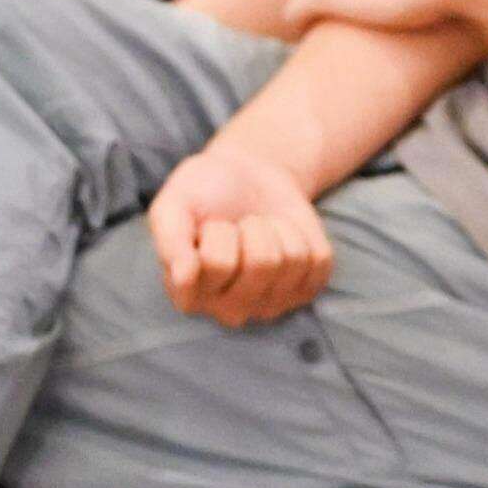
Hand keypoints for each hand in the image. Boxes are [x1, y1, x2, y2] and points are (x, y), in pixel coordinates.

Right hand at [146, 143, 335, 325]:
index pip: (217, 263)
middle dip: (251, 227)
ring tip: (259, 227)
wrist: (244, 177)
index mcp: (188, 295)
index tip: (206, 226)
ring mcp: (269, 305)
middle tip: (237, 225)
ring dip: (276, 227)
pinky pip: (318, 259)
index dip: (217, 233)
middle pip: (261, 264)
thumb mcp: (173, 205)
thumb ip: (169, 240)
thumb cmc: (202, 193)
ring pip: (291, 259)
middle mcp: (228, 309)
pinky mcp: (304, 291)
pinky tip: (280, 234)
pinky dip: (303, 232)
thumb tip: (182, 277)